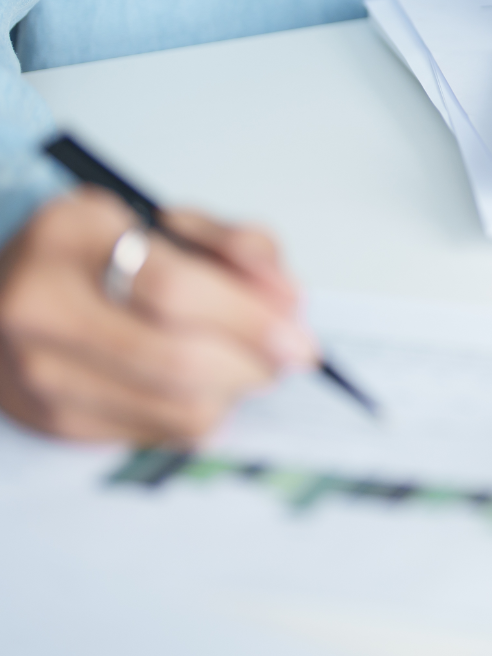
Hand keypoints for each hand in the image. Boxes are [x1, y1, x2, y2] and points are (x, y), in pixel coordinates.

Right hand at [0, 189, 316, 441]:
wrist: (6, 292)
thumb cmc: (96, 252)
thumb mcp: (162, 220)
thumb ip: (235, 245)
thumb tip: (288, 300)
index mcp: (69, 241)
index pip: (176, 292)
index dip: (249, 319)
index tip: (299, 335)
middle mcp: (41, 313)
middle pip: (177, 364)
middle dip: (254, 366)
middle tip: (287, 355)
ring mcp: (41, 376)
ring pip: (175, 411)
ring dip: (235, 393)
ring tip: (248, 365)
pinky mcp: (55, 423)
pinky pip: (158, 435)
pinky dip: (202, 413)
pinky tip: (207, 385)